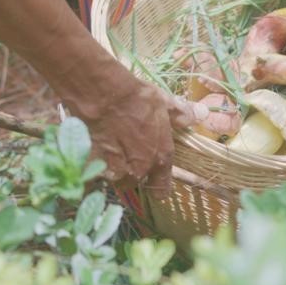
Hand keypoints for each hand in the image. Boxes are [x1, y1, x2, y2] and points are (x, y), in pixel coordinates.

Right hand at [70, 77, 239, 196]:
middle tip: (122, 155)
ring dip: (110, 171)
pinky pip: (90, 177)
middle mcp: (139, 169)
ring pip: (113, 180)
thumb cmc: (136, 98)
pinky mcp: (93, 165)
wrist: (104, 95)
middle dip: (129, 173)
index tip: (151, 182)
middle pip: (134, 183)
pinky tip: (86, 158)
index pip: (161, 189)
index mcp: (159, 158)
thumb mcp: (163, 102)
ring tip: (104, 153)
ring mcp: (115, 169)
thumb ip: (180, 114)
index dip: (157, 186)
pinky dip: (88, 171)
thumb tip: (200, 115)